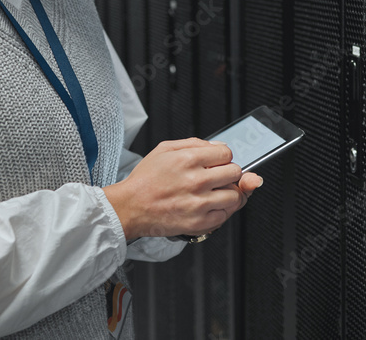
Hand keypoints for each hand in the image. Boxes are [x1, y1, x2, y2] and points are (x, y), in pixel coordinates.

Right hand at [102, 138, 263, 240]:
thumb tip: (217, 146)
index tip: (217, 162)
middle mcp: (196, 181)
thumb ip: (194, 143)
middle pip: (235, 173)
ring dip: (229, 193)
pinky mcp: (199, 223)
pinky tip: (209, 206)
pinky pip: (225, 216)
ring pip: (235, 196)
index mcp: (188, 159)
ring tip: (216, 192)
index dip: (223, 157)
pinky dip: (221, 211)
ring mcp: (199, 203)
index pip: (226, 153)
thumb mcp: (164, 149)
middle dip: (229, 173)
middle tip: (218, 177)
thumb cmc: (146, 180)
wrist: (130, 207)